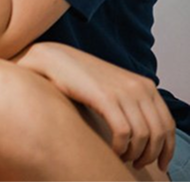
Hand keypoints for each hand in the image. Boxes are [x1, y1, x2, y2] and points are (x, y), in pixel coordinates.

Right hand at [32, 43, 175, 170]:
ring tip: (124, 158)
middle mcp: (140, 88)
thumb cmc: (82, 78)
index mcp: (146, 85)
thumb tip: (144, 132)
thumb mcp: (115, 87)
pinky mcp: (106, 98)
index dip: (167, 148)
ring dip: (134, 153)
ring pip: (143, 135)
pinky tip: (113, 150)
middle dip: (151, 154)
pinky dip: (121, 147)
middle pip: (158, 132)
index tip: (160, 163)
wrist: (56, 60)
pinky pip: (124, 132)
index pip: (167, 124)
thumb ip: (133, 103)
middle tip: (137, 164)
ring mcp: (124, 92)